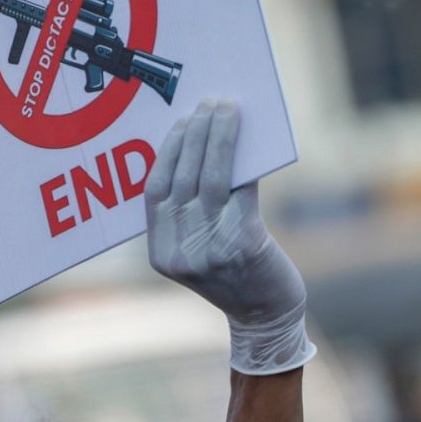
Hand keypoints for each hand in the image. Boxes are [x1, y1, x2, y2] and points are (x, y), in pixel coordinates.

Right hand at [146, 99, 314, 374]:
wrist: (267, 318)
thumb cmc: (236, 275)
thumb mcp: (197, 250)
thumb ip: (188, 214)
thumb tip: (198, 147)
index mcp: (159, 254)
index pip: (153, 192)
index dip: (167, 152)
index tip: (180, 121)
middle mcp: (180, 252)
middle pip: (181, 179)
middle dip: (194, 134)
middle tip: (207, 103)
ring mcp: (210, 249)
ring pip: (209, 179)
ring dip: (218, 138)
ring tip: (226, 110)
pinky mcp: (244, 244)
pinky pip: (241, 191)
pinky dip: (244, 162)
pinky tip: (249, 142)